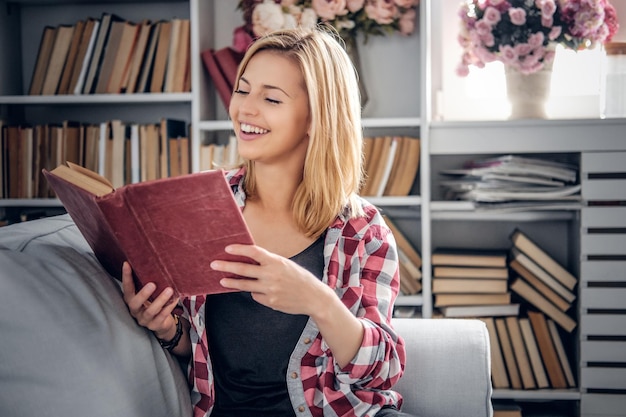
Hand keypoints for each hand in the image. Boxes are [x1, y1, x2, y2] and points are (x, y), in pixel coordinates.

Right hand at [121, 262, 178, 340]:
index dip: (126, 277)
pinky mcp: (155, 325)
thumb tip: (154, 260)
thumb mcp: (149, 294)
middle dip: (143, 293)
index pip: (126, 288)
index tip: (127, 264)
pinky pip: (162, 317)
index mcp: (131, 300)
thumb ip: (147, 282)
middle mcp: (135, 310)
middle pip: (135, 303)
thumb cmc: (154, 303)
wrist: (162, 323)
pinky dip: (169, 307)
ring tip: (169, 290)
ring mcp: (144, 319)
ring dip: (160, 300)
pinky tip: (175, 299)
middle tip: (152, 284)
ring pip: (150, 311)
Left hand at [211, 244, 332, 315]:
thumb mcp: (286, 265)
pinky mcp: (270, 301)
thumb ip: (269, 262)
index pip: (254, 252)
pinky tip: (261, 291)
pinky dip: (255, 292)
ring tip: (222, 280)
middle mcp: (272, 275)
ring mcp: (270, 289)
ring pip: (245, 285)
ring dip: (232, 282)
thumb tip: (249, 259)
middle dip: (226, 266)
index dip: (239, 249)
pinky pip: (255, 295)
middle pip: (244, 269)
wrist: (314, 298)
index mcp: (277, 262)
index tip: (227, 248)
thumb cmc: (300, 278)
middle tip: (214, 264)